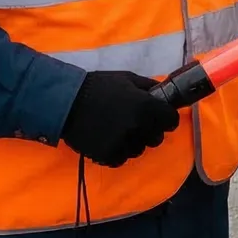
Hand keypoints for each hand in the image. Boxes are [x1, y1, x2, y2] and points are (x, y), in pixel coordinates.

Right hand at [59, 70, 180, 167]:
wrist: (67, 102)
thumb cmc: (98, 86)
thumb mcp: (126, 79)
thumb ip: (148, 86)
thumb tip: (163, 93)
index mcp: (145, 106)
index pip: (171, 121)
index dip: (166, 118)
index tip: (160, 117)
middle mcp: (138, 127)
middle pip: (156, 138)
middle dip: (149, 131)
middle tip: (135, 122)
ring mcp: (123, 143)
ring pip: (139, 150)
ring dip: (133, 142)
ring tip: (117, 130)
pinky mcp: (109, 156)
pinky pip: (122, 159)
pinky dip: (117, 151)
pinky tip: (107, 139)